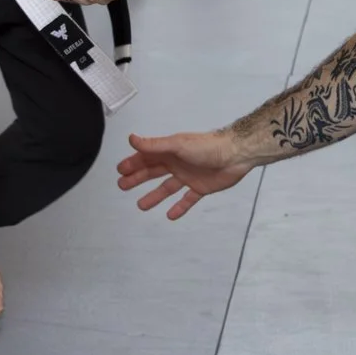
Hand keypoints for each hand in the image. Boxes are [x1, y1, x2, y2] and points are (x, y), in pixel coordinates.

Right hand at [117, 129, 252, 218]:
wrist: (236, 155)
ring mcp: (189, 176)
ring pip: (167, 188)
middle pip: (153, 172)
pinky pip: (187, 199)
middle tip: (122, 186)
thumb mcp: (177, 145)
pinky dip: (179, 207)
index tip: (120, 171)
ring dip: (154, 196)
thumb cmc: (207, 147)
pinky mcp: (201, 188)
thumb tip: (131, 139)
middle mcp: (178, 163)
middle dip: (138, 179)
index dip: (133, 163)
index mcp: (170, 151)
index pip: (147, 157)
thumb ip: (154, 145)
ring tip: (141, 205)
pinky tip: (170, 215)